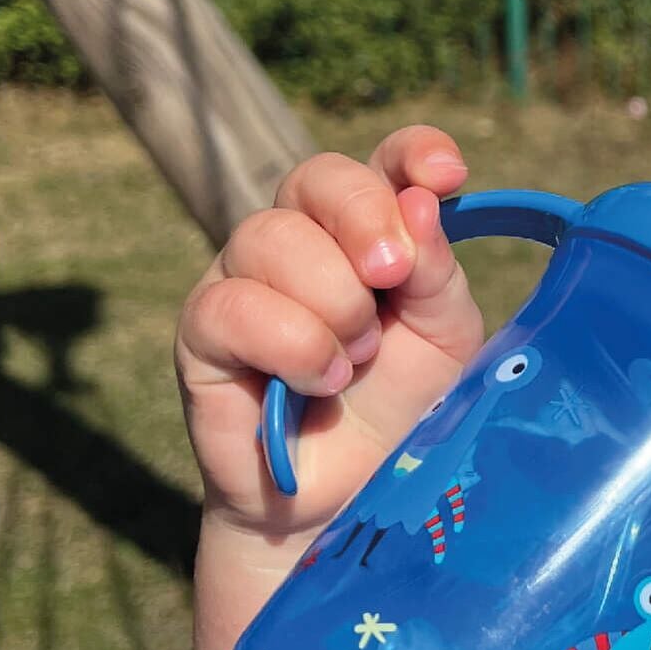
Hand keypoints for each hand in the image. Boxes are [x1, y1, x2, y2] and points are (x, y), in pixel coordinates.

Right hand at [175, 126, 485, 536]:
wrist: (352, 499)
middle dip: (364, 218)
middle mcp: (302, 238)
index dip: (411, 151)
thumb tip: (420, 203)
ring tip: (356, 358)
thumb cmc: (401, 408)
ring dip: (331, 300)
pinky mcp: (203, 332)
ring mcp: (245, 278)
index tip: (447, 173)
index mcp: (371, 229)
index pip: (383, 159)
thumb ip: (436, 273)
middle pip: (316, 175)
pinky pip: (233, 306)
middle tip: (391, 278)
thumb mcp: (444, 339)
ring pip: (269, 235)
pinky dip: (292, 342)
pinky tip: (320, 380)